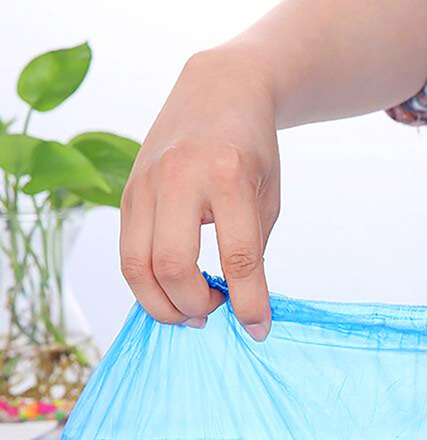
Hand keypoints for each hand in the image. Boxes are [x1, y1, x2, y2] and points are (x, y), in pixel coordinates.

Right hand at [119, 45, 279, 339]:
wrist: (218, 91)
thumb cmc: (252, 150)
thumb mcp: (268, 198)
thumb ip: (252, 251)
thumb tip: (239, 309)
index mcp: (228, 177)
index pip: (238, 257)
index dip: (249, 304)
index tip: (257, 329)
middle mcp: (180, 177)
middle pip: (172, 266)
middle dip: (193, 305)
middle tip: (214, 312)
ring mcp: (145, 183)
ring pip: (136, 266)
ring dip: (162, 304)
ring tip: (191, 311)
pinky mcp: (126, 193)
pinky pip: (127, 254)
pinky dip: (147, 284)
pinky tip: (172, 290)